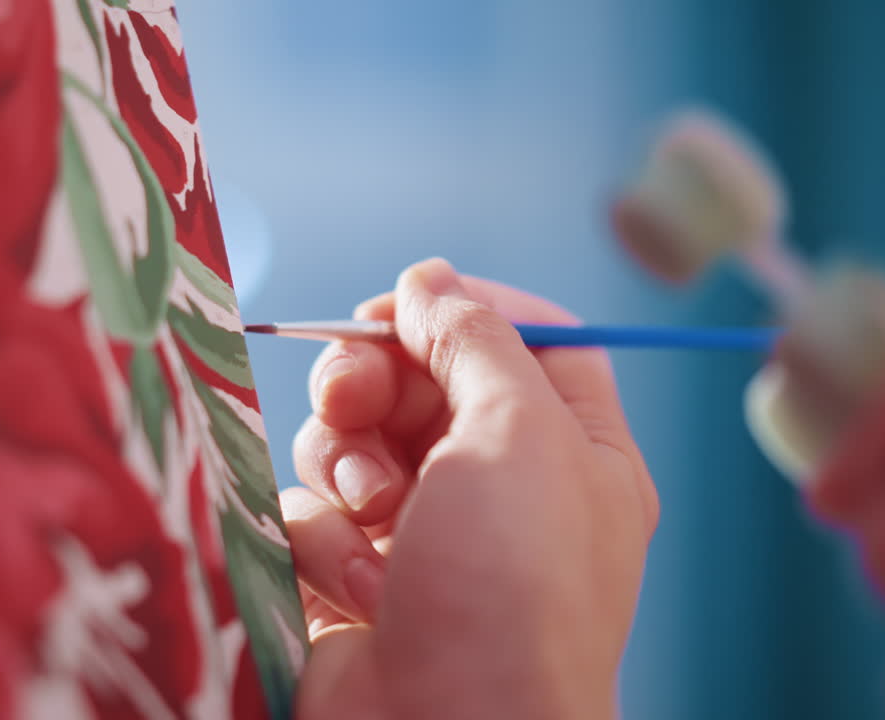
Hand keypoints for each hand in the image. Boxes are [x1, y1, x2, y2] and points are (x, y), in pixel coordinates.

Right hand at [285, 259, 658, 718]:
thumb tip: (429, 279)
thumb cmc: (509, 587)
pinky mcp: (352, 578)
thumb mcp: (517, 432)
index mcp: (572, 450)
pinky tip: (360, 590)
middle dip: (374, 381)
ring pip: (351, 442)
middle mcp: (501, 489)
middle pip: (420, 382)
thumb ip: (473, 337)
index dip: (459, 310)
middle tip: (348, 397)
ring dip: (346, 465)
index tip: (396, 305)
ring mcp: (424, 537)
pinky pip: (312, 513)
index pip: (523, 339)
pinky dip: (324, 541)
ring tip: (372, 517)